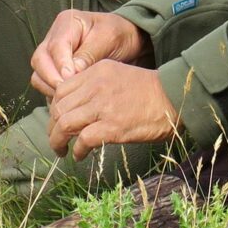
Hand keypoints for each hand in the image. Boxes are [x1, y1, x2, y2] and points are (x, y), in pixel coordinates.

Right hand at [30, 10, 145, 98]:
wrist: (126, 39)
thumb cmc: (119, 35)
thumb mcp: (109, 38)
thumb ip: (89, 54)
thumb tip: (71, 73)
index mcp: (67, 23)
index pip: (55, 46)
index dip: (61, 64)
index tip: (72, 78)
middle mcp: (54, 37)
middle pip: (40, 60)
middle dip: (51, 78)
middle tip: (69, 93)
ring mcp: (52, 54)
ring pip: (38, 74)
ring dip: (50, 88)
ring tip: (70, 98)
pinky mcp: (54, 70)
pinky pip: (44, 84)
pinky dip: (53, 93)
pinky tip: (69, 100)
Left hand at [46, 59, 179, 159]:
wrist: (175, 97)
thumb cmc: (149, 91)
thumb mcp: (118, 75)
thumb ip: (96, 85)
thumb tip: (78, 106)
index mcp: (96, 72)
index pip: (60, 90)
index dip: (54, 108)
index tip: (58, 121)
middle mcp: (95, 86)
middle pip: (58, 108)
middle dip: (52, 127)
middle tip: (57, 139)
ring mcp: (103, 107)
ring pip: (65, 124)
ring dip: (58, 141)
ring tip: (61, 151)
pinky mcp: (113, 127)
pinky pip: (83, 140)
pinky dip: (78, 150)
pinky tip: (80, 155)